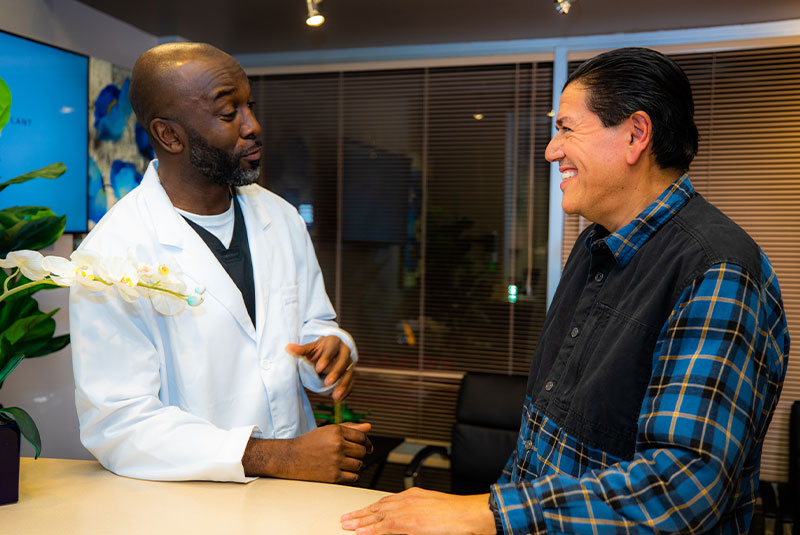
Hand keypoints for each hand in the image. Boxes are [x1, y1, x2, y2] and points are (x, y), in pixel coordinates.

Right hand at [243, 422, 372, 482]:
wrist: (290, 458)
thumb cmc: (310, 443)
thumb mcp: (328, 430)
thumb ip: (350, 428)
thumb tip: (370, 427)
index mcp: (336, 431)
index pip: (362, 437)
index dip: (367, 443)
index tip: (367, 448)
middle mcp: (337, 445)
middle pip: (362, 452)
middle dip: (360, 454)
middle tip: (351, 456)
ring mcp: (335, 461)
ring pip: (360, 465)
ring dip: (356, 465)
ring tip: (346, 463)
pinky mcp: (333, 476)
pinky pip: (354, 477)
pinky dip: (352, 476)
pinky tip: (344, 472)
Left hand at [286, 335, 354, 400]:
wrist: (329, 351)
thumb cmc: (319, 350)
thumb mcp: (310, 349)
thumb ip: (301, 350)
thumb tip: (288, 348)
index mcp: (334, 342)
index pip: (332, 349)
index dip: (326, 358)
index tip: (318, 369)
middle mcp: (345, 351)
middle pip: (343, 361)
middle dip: (336, 373)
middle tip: (327, 383)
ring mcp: (350, 362)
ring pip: (349, 373)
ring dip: (343, 385)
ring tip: (335, 396)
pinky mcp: (351, 373)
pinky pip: (351, 382)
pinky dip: (347, 391)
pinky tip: (339, 399)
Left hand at [341, 488, 495, 534]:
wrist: (472, 513)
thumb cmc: (459, 512)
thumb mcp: (434, 508)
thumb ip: (419, 513)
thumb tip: (411, 521)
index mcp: (414, 495)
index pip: (386, 501)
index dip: (370, 508)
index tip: (359, 512)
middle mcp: (409, 500)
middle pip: (378, 507)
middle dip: (360, 514)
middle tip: (345, 519)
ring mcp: (410, 511)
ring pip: (379, 516)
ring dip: (361, 522)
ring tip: (347, 525)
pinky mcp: (412, 523)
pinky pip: (388, 527)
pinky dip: (373, 530)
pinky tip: (362, 533)